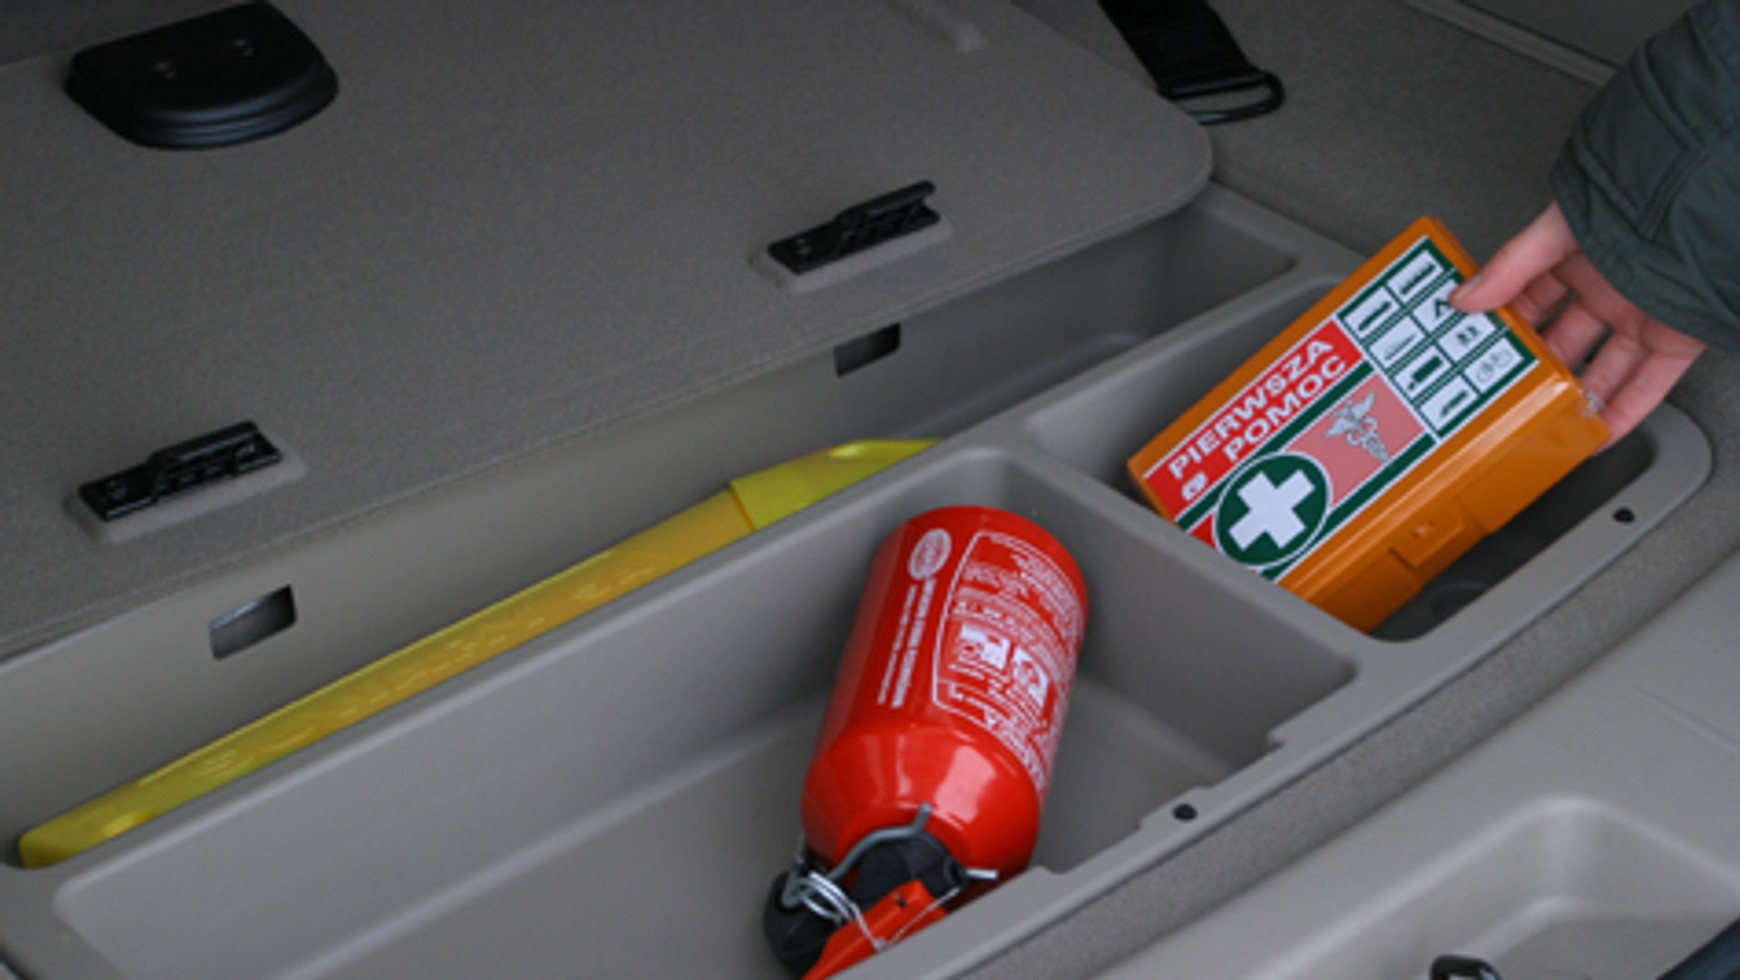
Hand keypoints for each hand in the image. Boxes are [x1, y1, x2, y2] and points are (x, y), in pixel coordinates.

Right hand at [1450, 203, 1705, 445]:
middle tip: (1505, 393)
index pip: (1529, 302)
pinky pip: (1647, 385)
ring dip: (1575, 398)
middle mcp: (1607, 291)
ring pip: (1601, 370)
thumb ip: (1512, 265)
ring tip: (1545, 423)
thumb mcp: (1561, 229)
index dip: (1504, 328)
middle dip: (1535, 369)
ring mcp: (1640, 317)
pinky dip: (1624, 412)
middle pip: (1562, 342)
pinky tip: (1598, 431)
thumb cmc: (1641, 201)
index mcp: (1576, 259)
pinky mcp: (1674, 339)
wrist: (1704, 209)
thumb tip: (1467, 295)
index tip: (1477, 352)